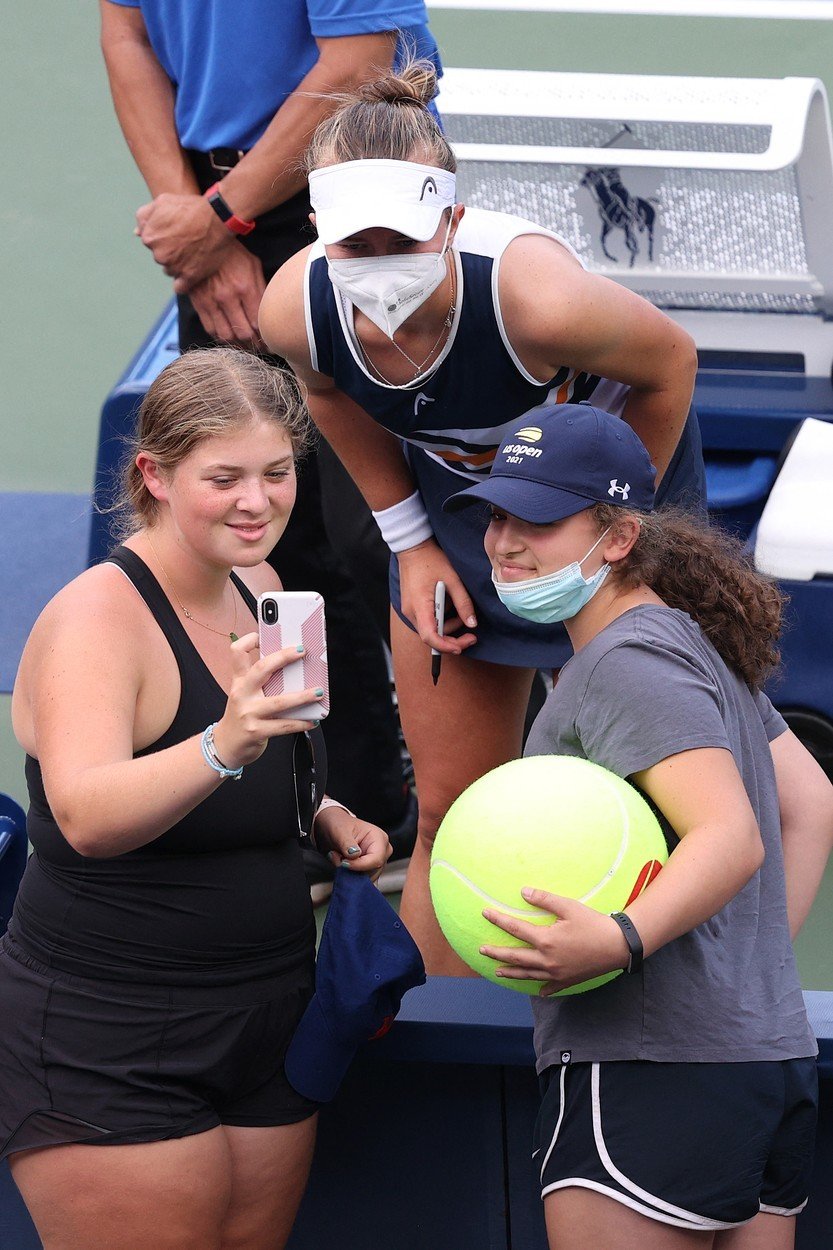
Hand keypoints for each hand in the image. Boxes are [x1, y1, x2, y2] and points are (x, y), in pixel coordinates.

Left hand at [135, 193, 232, 283]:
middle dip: (170, 250)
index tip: (176, 231)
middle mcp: (158, 254)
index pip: (151, 241)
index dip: (163, 235)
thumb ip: (145, 216)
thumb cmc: (191, 208)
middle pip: (161, 257)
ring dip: (178, 264)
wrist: (218, 218)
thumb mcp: (163, 201)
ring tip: (193, 252)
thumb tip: (137, 232)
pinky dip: (184, 281)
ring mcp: (174, 267)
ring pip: (170, 270)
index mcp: (149, 237)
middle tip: (186, 241)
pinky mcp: (189, 277)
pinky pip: (180, 287)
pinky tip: (191, 272)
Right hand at [184, 248, 266, 346]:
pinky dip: (221, 338)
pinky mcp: (199, 303)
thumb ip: (261, 290)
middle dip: (254, 345)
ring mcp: (211, 302)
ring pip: (226, 336)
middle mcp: (228, 297)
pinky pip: (211, 329)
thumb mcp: (253, 265)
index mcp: (245, 287)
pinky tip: (230, 338)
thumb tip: (269, 313)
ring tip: (246, 347)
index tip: (271, 344)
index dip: (266, 338)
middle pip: (243, 334)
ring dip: (238, 345)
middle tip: (261, 348)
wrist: (201, 242)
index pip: (258, 323)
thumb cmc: (233, 253)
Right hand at [212, 633, 321, 767]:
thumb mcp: (245, 694)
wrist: (226, 745)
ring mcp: (248, 713)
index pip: (237, 652)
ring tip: (319, 692)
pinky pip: (283, 725)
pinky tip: (313, 720)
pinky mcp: (256, 732)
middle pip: (261, 669)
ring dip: (302, 696)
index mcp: (239, 681)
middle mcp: (242, 694)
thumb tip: (296, 670)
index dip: (248, 639)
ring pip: (279, 701)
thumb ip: (263, 682)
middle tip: (302, 651)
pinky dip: (301, 722)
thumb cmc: (242, 715)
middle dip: (283, 657)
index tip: (263, 633)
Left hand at [313, 805, 391, 878]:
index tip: (343, 863)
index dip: (359, 865)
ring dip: (348, 871)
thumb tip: (354, 855)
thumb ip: (347, 844)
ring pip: (365, 877)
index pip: (375, 860)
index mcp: (380, 839)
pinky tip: (341, 862)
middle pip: (371, 871)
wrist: (334, 826)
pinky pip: (362, 879)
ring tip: (337, 856)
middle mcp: (383, 851)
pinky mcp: (371, 869)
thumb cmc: (339, 825)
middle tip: (336, 856)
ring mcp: (378, 861)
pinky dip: (349, 874)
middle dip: (351, 868)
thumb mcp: (340, 831)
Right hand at [397, 538, 477, 652]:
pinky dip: (441, 618)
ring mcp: (410, 610)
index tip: (461, 646)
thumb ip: (463, 603)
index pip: (430, 636)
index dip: (445, 645)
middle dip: (452, 638)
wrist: (413, 547)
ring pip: (431, 629)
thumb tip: (472, 624)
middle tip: (472, 635)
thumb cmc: (431, 560)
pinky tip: (449, 603)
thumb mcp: (453, 579)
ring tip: (460, 608)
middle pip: (431, 636)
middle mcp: (411, 612)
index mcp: (420, 606)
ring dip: (448, 625)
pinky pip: (428, 620)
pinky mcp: (413, 606)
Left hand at [480, 889, 629, 995]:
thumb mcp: (569, 907)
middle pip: (516, 957)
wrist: (618, 945)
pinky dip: (542, 988)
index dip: (499, 920)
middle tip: (481, 950)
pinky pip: (551, 987)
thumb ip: (545, 899)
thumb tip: (523, 892)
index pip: (515, 929)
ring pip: (528, 974)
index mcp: (546, 940)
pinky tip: (537, 990)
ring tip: (498, 972)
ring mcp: (557, 973)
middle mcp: (548, 960)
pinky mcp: (568, 980)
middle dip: (497, 953)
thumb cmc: (594, 923)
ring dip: (511, 972)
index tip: (485, 913)